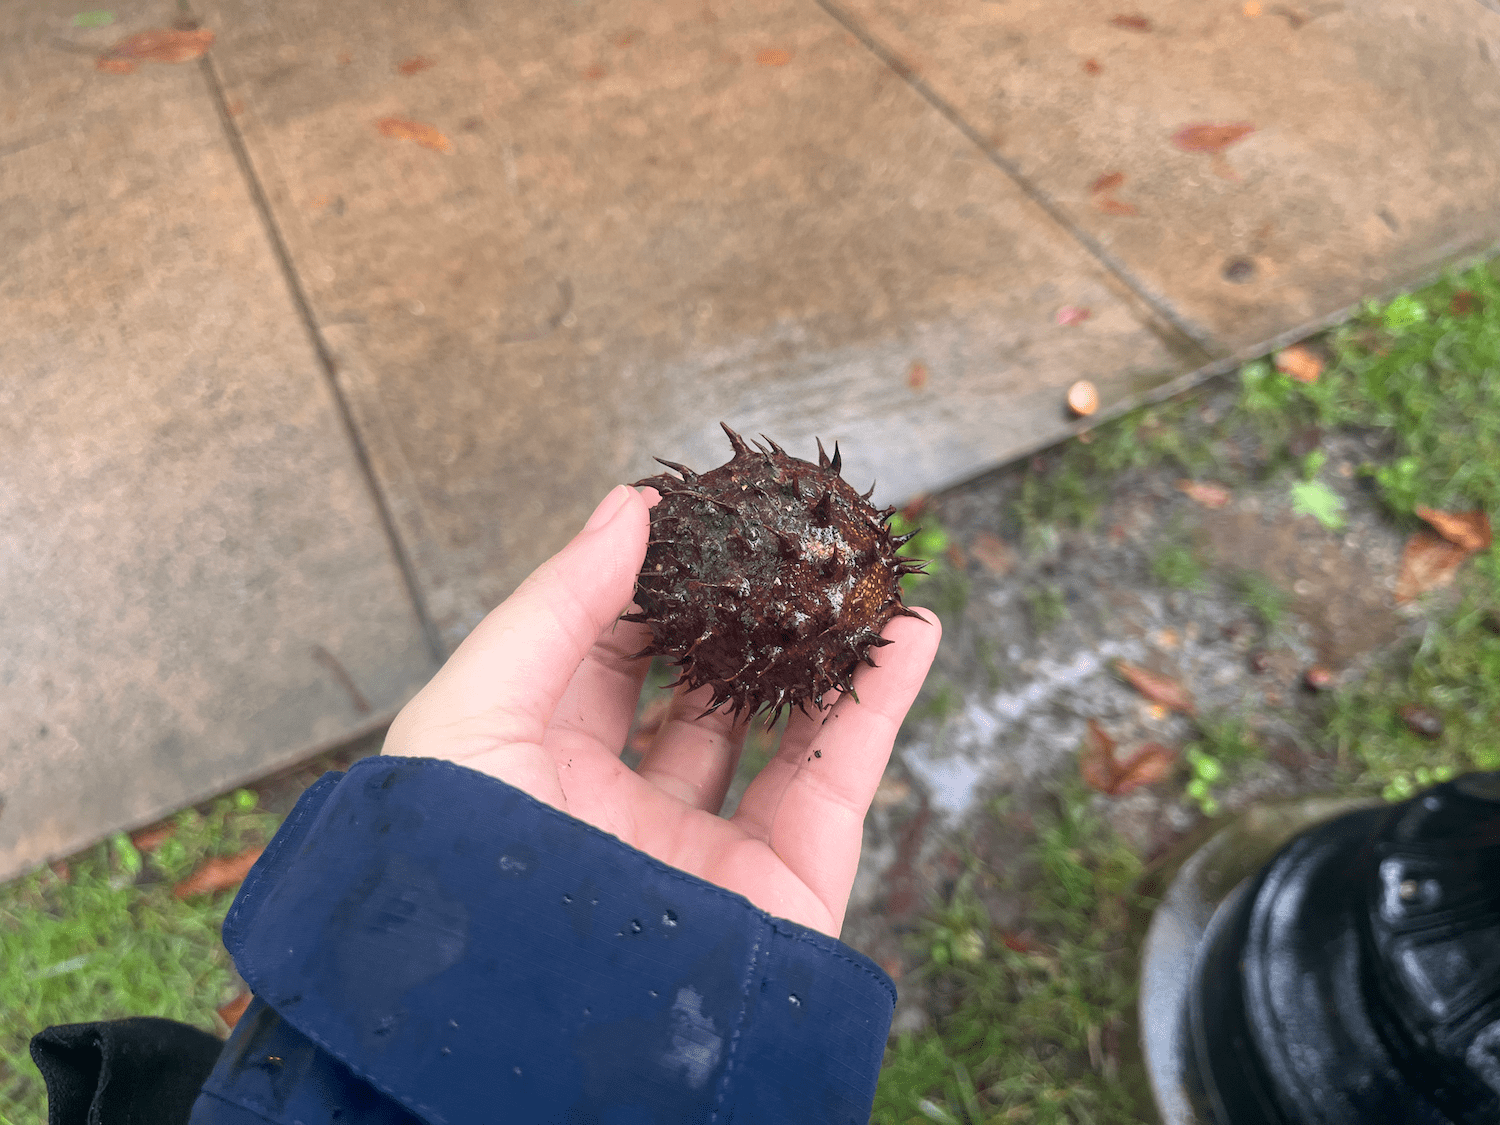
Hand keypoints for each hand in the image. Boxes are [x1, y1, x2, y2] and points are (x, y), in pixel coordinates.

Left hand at [381, 484, 940, 936]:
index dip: (644, 582)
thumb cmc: (459, 868)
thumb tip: (626, 507)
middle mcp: (624, 812)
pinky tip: (913, 628)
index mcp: (538, 771)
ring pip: (780, 729)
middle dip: (738, 615)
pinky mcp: (783, 885)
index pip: (602, 655)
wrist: (518, 1031)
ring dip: (821, 649)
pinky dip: (883, 702)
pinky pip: (843, 778)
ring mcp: (708, 850)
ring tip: (853, 570)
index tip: (691, 515)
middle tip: (778, 539)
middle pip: (697, 691)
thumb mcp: (474, 710)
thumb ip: (554, 607)